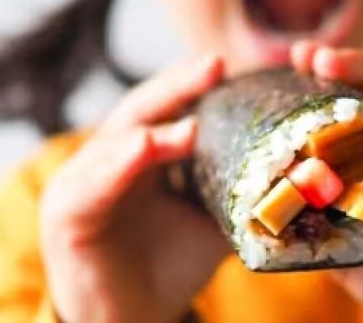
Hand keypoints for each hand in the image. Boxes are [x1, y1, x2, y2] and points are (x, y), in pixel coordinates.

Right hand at [38, 56, 229, 322]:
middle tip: (215, 66)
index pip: (169, 107)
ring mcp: (81, 181)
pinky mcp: (65, 213)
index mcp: (140, 153)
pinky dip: (117, 164)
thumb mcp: (211, 221)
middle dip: (179, 87)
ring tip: (191, 121)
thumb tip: (297, 167)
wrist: (129, 321)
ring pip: (117, 142)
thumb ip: (237, 189)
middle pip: (143, 110)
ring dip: (154, 129)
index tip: (233, 66)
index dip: (196, 85)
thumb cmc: (166, 267)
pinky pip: (92, 184)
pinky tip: (142, 147)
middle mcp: (108, 158)